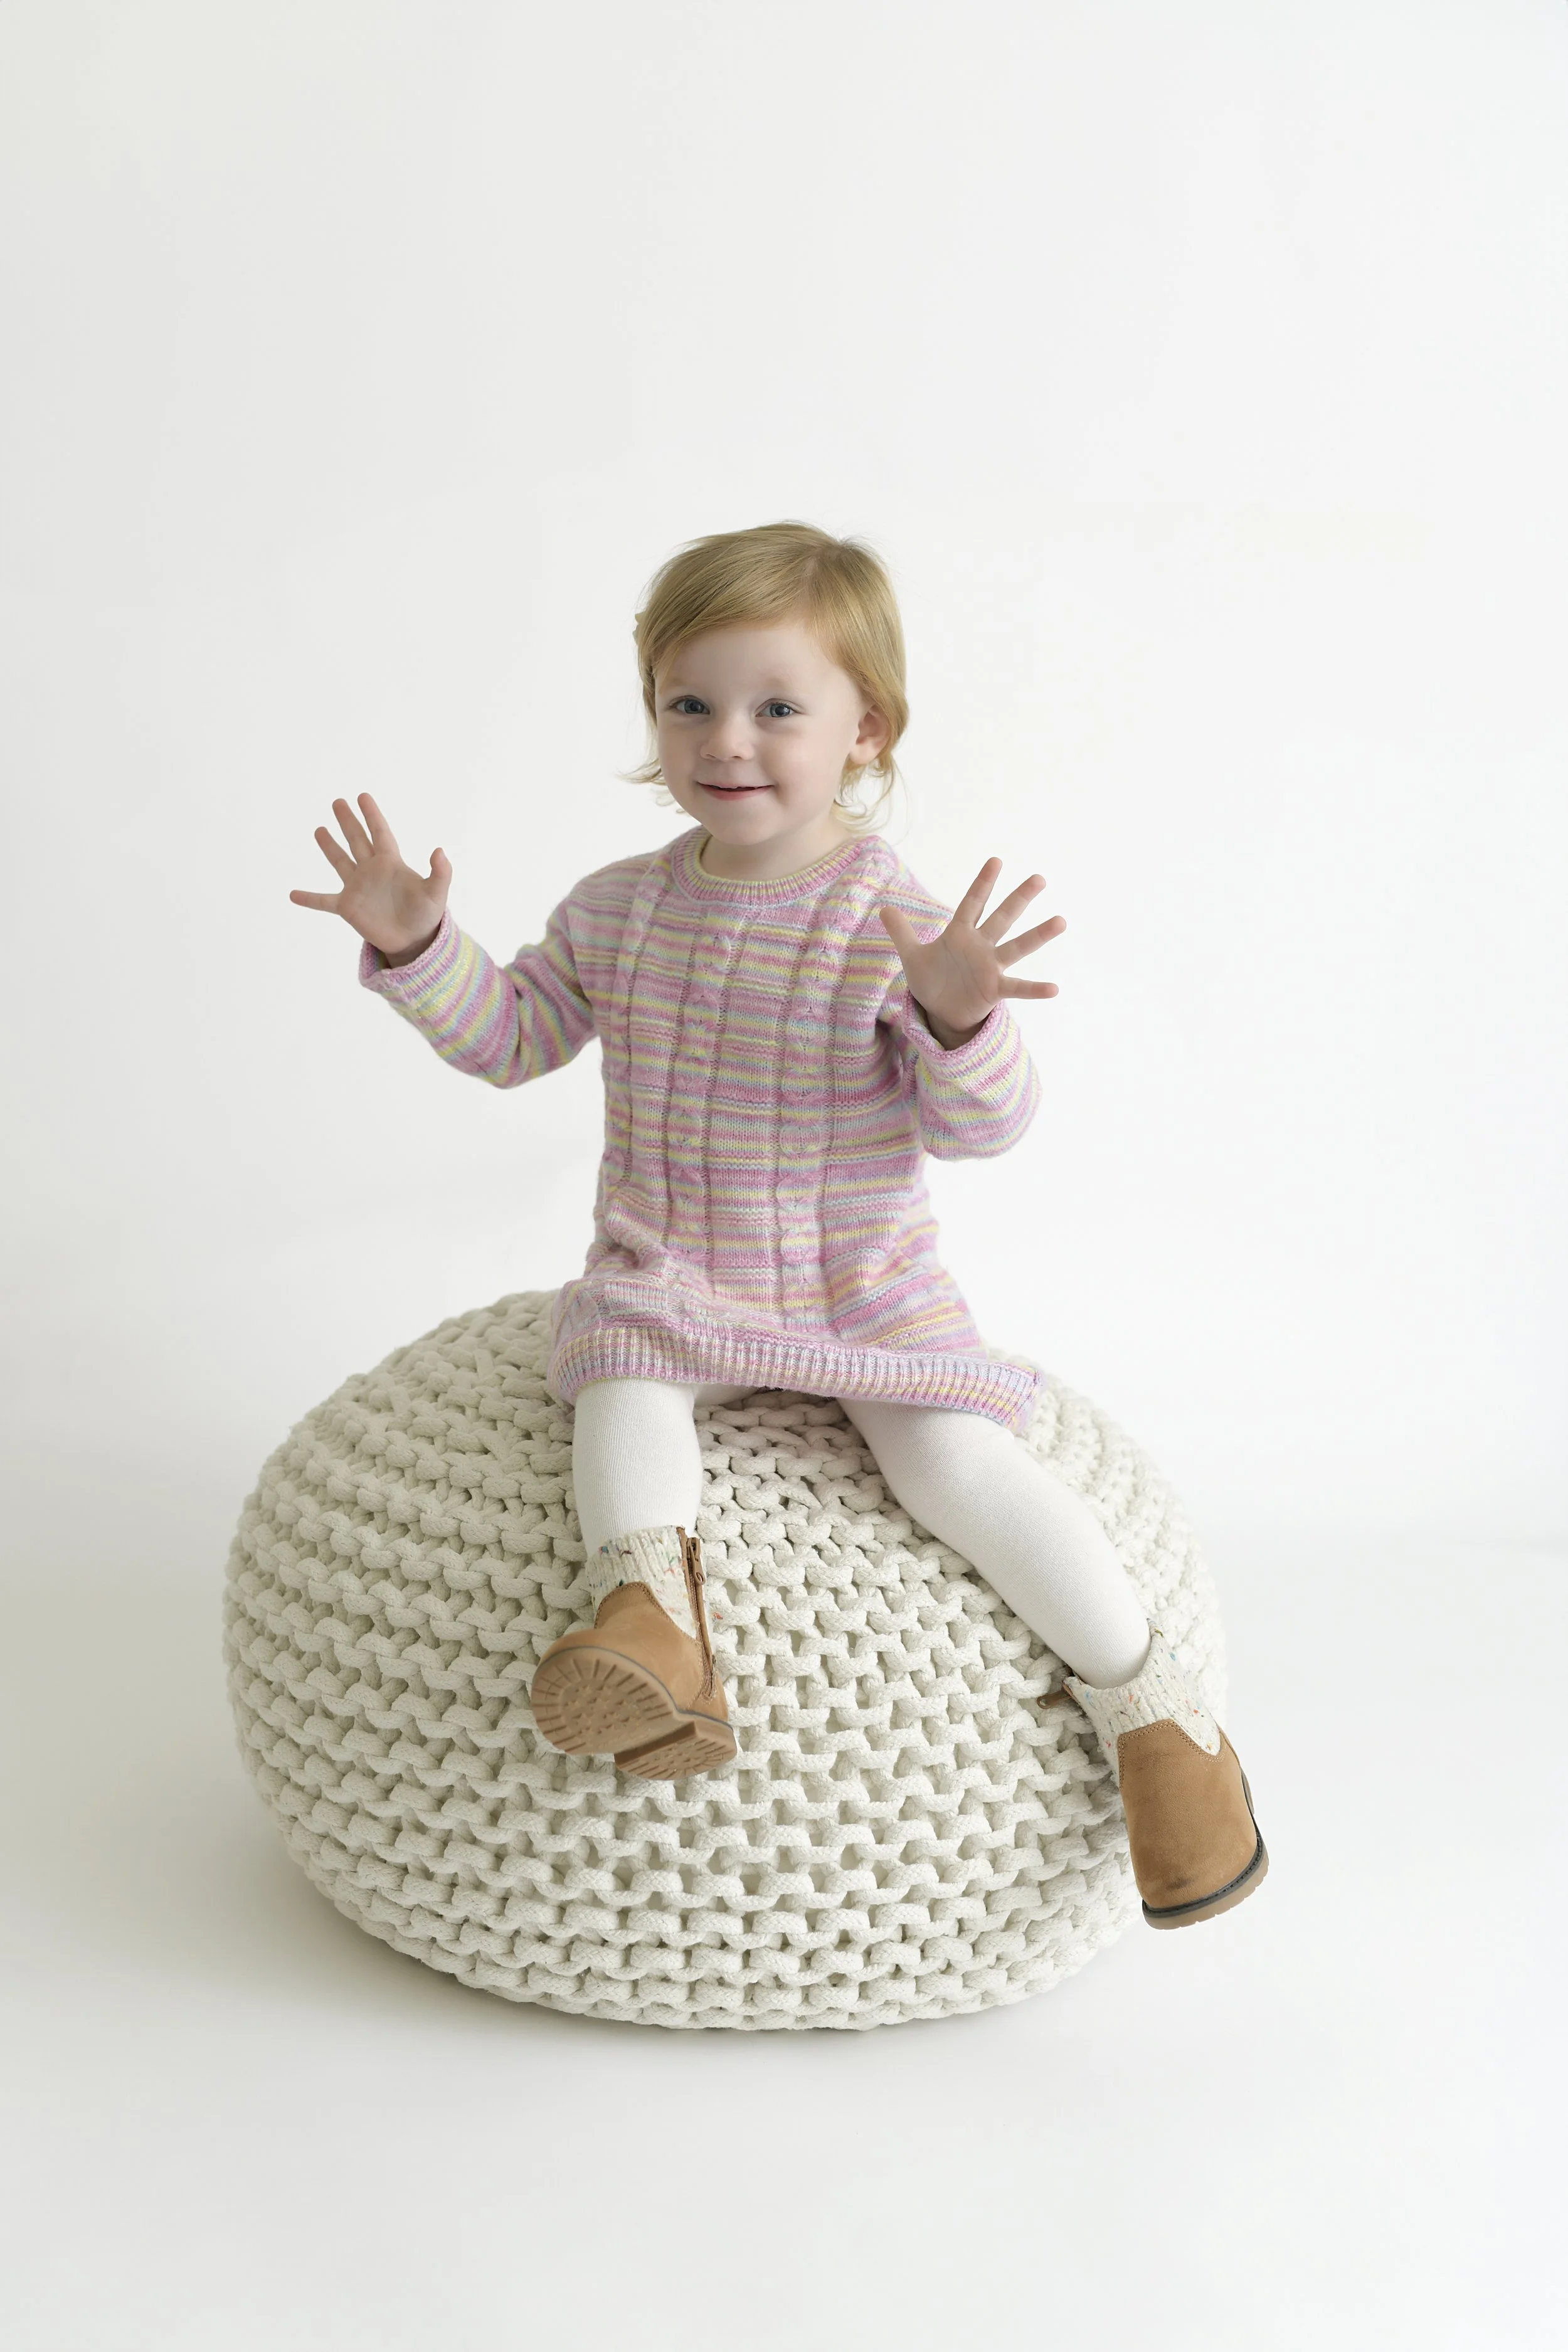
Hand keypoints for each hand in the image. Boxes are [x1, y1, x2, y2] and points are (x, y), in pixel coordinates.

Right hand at [289, 793, 451, 964]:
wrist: (414, 941)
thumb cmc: (427, 915)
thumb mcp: (436, 893)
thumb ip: (441, 872)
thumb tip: (440, 851)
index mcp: (391, 863)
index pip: (380, 832)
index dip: (371, 815)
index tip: (362, 796)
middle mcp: (372, 871)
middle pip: (357, 840)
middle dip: (348, 821)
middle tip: (337, 802)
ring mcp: (358, 888)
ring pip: (340, 862)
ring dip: (329, 846)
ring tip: (319, 830)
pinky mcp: (348, 907)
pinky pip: (324, 901)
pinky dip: (309, 898)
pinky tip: (293, 894)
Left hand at [878, 858, 1064, 1048]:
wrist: (940, 1011)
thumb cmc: (932, 980)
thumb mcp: (912, 956)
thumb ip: (902, 932)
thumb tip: (883, 908)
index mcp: (960, 934)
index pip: (972, 904)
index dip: (982, 884)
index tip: (996, 861)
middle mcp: (981, 946)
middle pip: (1001, 917)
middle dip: (1018, 899)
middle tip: (1039, 879)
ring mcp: (991, 967)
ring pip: (1017, 947)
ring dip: (1038, 935)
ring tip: (1061, 921)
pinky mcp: (995, 989)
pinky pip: (1017, 988)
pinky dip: (1035, 989)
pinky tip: (1054, 988)